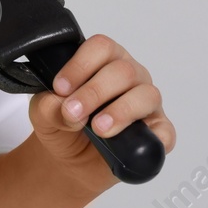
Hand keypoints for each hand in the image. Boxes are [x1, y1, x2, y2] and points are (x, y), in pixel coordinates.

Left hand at [27, 34, 174, 195]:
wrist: (70, 160)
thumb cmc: (62, 125)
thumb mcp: (43, 114)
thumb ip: (48, 106)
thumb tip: (66, 107)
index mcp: (103, 61)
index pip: (101, 48)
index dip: (80, 65)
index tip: (60, 88)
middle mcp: (129, 76)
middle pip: (123, 71)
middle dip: (94, 92)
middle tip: (74, 112)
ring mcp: (146, 103)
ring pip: (146, 95)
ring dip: (121, 111)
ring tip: (98, 128)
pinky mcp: (157, 131)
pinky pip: (165, 131)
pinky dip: (154, 137)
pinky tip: (133, 144)